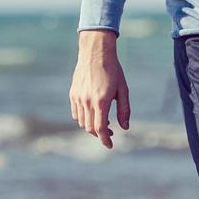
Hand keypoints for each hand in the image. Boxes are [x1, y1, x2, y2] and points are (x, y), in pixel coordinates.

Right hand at [69, 30, 129, 148]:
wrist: (95, 52)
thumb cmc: (113, 70)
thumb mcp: (123, 89)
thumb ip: (124, 110)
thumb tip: (125, 127)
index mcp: (101, 101)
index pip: (100, 128)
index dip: (105, 140)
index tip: (110, 145)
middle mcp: (87, 101)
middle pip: (90, 128)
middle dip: (100, 134)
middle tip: (111, 131)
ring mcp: (78, 97)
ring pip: (82, 122)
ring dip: (91, 127)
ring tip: (103, 122)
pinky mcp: (73, 93)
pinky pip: (76, 113)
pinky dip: (83, 119)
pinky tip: (92, 114)